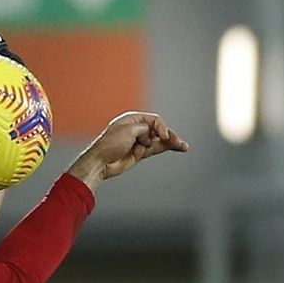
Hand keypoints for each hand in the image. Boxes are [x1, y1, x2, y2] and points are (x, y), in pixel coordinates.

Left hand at [66, 112, 189, 192]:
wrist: (100, 162)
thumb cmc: (109, 144)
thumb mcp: (128, 130)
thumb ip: (144, 129)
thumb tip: (153, 135)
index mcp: (132, 120)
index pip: (153, 120)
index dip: (161, 127)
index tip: (164, 136)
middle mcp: (136, 129)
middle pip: (158, 130)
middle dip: (169, 135)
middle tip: (178, 142)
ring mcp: (139, 141)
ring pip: (159, 140)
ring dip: (171, 142)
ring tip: (183, 146)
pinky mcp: (140, 152)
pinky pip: (156, 148)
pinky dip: (166, 148)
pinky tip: (177, 147)